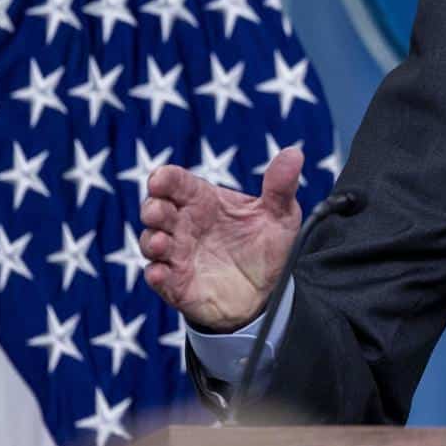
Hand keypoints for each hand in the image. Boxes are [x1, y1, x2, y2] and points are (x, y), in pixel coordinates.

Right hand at [140, 148, 303, 332]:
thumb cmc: (266, 247)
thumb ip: (281, 186)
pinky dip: (156, 274)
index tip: (161, 179)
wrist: (268, 293)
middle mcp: (184, 225)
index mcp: (203, 201)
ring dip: (151, 241)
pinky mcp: (177, 284)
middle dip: (153, 208)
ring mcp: (178, 254)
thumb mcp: (280, 215)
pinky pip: (158, 278)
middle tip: (159, 211)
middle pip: (156, 209)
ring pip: (150, 242)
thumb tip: (294, 152)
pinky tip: (161, 273)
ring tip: (163, 242)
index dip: (165, 179)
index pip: (176, 183)